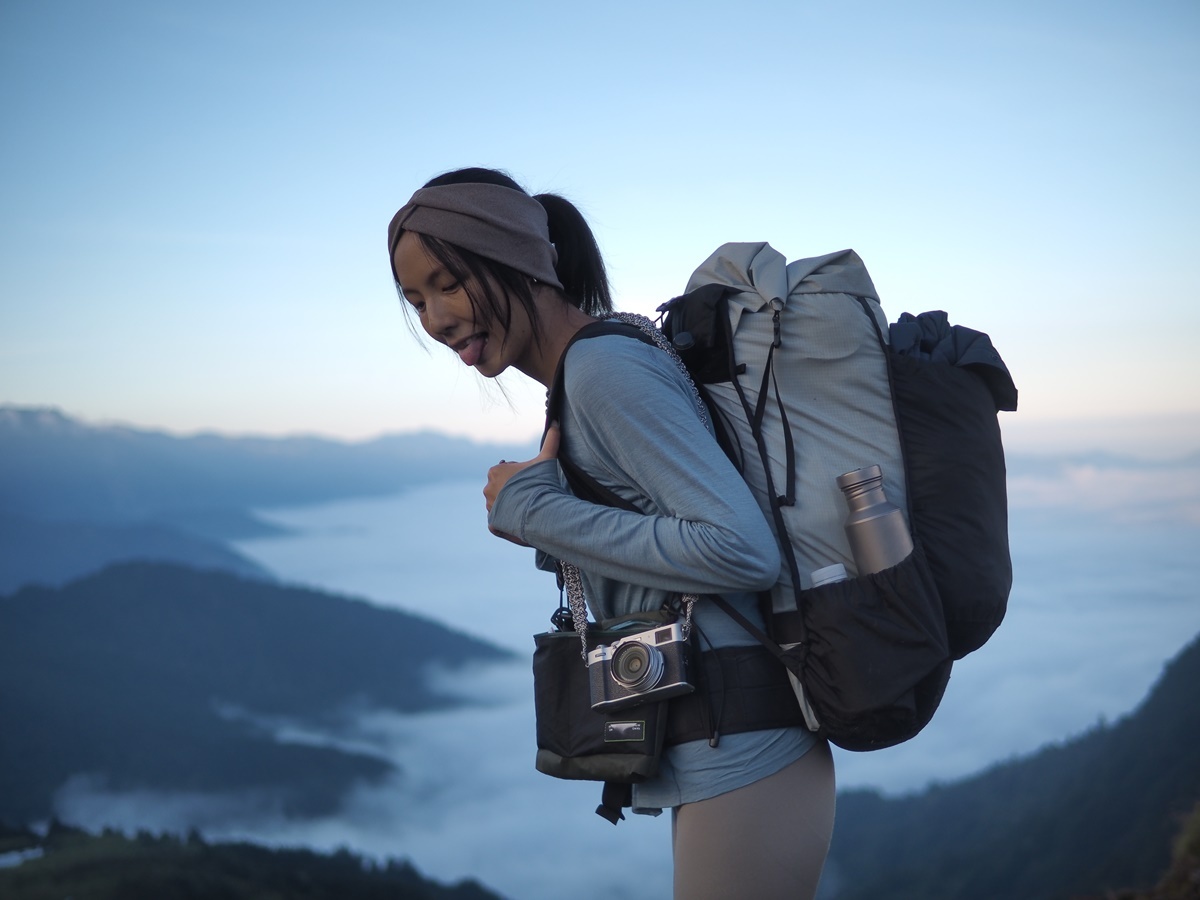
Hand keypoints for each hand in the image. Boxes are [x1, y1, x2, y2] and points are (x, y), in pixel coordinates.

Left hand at [485, 423, 560, 544]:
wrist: (540, 509)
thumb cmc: (541, 482)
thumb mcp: (546, 459)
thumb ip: (550, 440)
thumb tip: (555, 421)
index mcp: (496, 471)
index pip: (505, 471)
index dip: (519, 475)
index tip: (530, 479)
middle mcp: (488, 487)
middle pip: (501, 487)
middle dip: (512, 490)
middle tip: (529, 493)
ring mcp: (489, 506)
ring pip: (498, 503)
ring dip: (509, 504)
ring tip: (526, 506)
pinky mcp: (493, 521)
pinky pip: (496, 520)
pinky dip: (504, 520)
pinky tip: (517, 518)